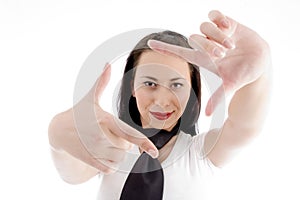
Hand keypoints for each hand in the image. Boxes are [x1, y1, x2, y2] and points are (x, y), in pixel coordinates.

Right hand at [64, 64, 157, 173]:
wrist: (58, 131)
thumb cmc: (78, 113)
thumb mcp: (89, 98)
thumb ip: (101, 82)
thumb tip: (107, 64)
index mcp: (105, 119)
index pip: (128, 133)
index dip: (143, 143)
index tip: (155, 152)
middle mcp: (101, 136)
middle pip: (126, 147)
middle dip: (122, 142)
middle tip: (108, 133)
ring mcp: (94, 150)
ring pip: (119, 159)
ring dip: (116, 154)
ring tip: (103, 143)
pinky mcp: (90, 161)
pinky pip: (109, 169)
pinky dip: (109, 164)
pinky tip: (100, 153)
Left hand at [148, 10, 270, 115]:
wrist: (259, 62)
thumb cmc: (241, 75)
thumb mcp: (229, 85)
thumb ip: (217, 97)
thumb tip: (208, 115)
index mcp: (201, 58)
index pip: (178, 52)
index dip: (164, 48)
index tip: (149, 44)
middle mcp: (205, 45)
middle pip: (194, 38)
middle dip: (209, 46)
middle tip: (223, 54)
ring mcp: (214, 33)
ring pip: (204, 26)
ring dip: (218, 36)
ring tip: (231, 45)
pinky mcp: (226, 23)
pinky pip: (214, 14)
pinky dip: (220, 19)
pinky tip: (229, 27)